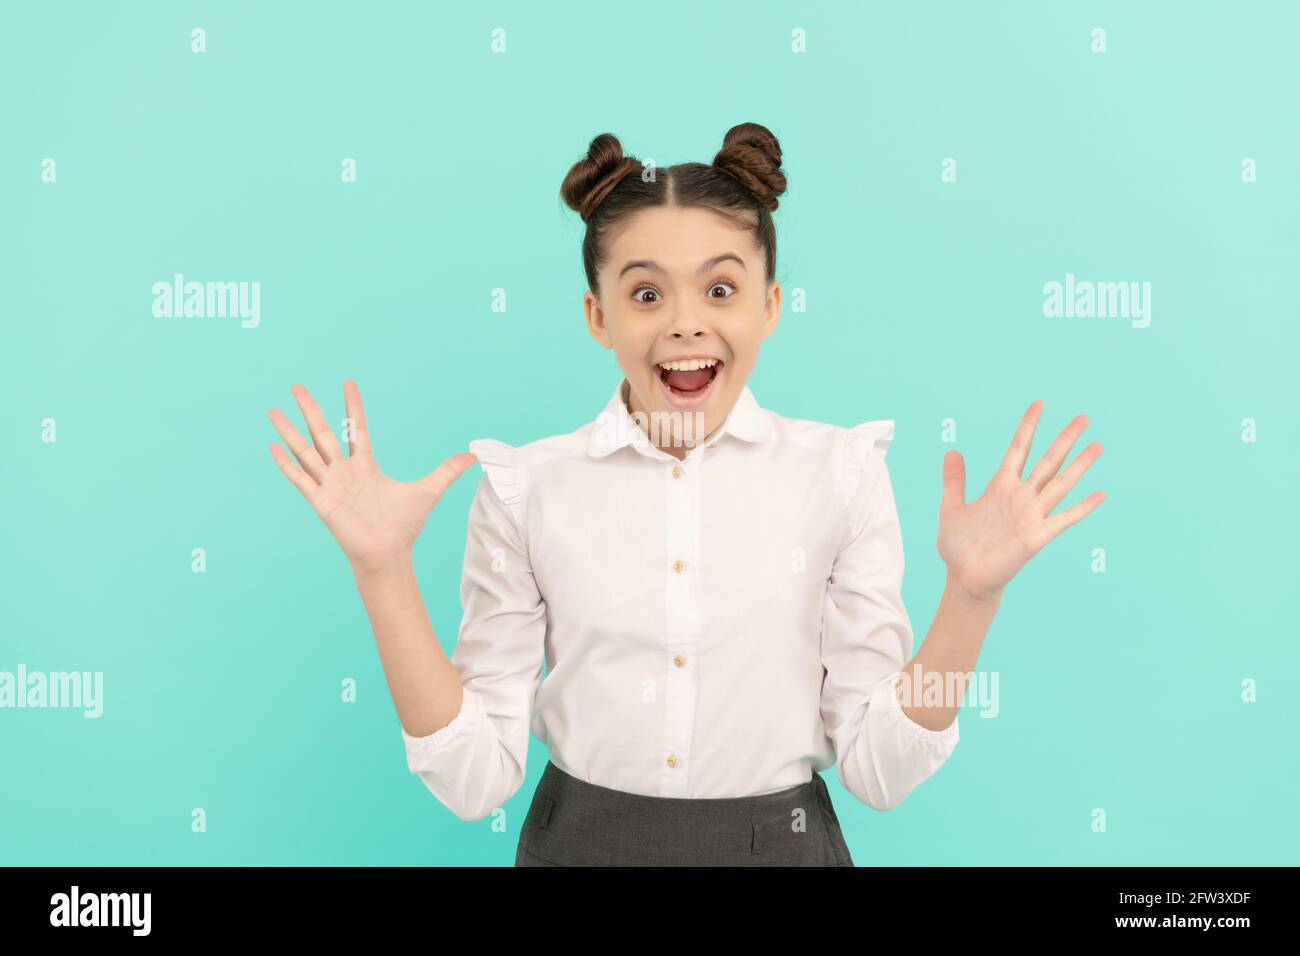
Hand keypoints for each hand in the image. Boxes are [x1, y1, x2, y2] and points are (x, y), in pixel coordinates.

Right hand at [267, 380, 477, 575]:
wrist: (388, 553)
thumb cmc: (404, 526)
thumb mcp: (428, 491)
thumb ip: (447, 472)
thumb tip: (473, 457)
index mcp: (366, 465)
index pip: (355, 427)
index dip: (351, 405)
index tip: (347, 382)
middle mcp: (344, 471)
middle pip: (324, 432)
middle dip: (310, 408)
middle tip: (297, 386)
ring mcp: (330, 484)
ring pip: (306, 451)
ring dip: (289, 431)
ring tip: (273, 410)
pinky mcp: (320, 501)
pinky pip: (299, 478)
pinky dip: (285, 463)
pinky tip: (271, 446)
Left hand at [937, 401, 1104, 601]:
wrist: (965, 578)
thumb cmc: (959, 547)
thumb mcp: (951, 507)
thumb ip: (954, 480)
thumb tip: (951, 451)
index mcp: (1000, 487)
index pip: (1018, 450)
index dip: (1028, 427)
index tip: (1039, 404)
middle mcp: (1020, 497)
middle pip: (1048, 461)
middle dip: (1065, 439)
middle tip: (1084, 417)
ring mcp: (1032, 515)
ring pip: (1060, 484)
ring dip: (1080, 465)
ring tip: (1098, 446)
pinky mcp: (1038, 536)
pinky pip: (1065, 519)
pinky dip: (1083, 507)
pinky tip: (1100, 494)